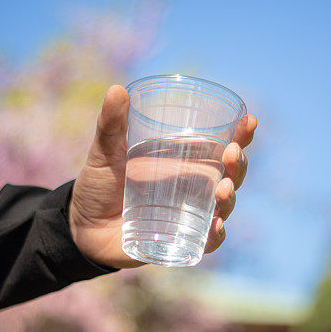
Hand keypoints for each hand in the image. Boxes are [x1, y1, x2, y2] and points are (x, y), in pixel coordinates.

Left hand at [69, 84, 256, 267]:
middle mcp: (193, 188)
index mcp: (184, 162)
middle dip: (238, 165)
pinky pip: (206, 241)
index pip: (220, 146)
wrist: (81, 225)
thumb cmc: (98, 184)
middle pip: (229, 175)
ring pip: (223, 206)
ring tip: (222, 190)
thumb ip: (111, 125)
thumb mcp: (103, 152)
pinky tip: (216, 226)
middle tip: (232, 154)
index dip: (241, 135)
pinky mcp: (179, 241)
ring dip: (229, 197)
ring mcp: (188, 215)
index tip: (249, 121)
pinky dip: (215, 235)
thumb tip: (117, 89)